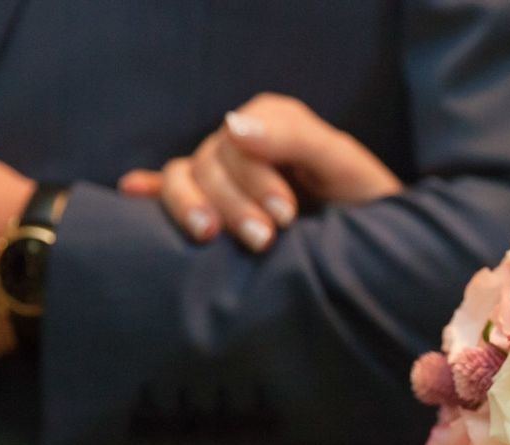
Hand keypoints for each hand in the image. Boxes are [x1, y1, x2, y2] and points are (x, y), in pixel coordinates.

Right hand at [119, 94, 402, 251]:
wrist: (376, 254)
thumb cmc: (366, 206)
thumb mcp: (341, 165)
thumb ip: (295, 137)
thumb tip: (232, 126)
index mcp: (274, 127)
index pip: (239, 141)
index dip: (255, 179)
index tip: (284, 217)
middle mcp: (243, 147)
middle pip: (210, 164)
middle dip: (233, 204)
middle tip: (263, 241)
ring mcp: (224, 178)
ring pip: (183, 179)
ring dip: (190, 207)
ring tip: (207, 237)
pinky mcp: (212, 209)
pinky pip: (169, 193)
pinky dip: (149, 193)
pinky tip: (133, 194)